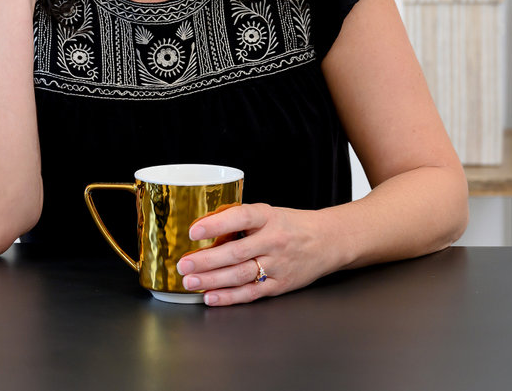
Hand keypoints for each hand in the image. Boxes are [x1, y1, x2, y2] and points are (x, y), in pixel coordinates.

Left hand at [175, 203, 331, 306]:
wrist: (328, 241)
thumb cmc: (292, 225)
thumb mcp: (269, 213)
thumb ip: (241, 220)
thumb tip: (203, 227)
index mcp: (268, 217)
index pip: (241, 217)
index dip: (216, 224)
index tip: (194, 231)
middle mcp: (274, 241)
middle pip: (236, 252)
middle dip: (206, 260)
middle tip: (183, 264)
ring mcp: (278, 265)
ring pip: (240, 275)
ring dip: (212, 280)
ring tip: (190, 281)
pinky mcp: (280, 284)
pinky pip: (251, 293)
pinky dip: (229, 297)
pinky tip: (211, 297)